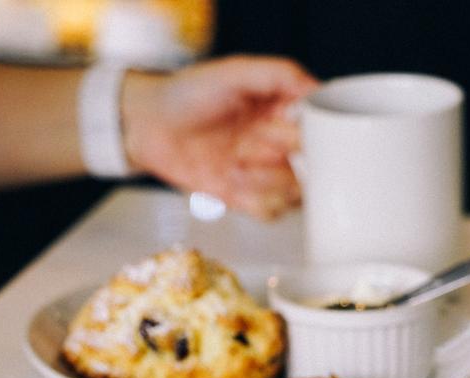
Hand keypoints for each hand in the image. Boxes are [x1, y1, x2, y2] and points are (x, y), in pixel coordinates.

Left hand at [122, 55, 317, 218]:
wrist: (148, 127)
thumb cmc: (187, 93)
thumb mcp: (234, 72)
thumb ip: (279, 75)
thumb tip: (317, 90)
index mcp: (284, 111)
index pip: (321, 129)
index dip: (309, 133)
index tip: (286, 127)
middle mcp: (279, 144)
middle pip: (313, 165)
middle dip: (285, 156)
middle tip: (254, 142)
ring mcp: (265, 174)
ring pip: (297, 194)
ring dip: (272, 183)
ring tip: (237, 163)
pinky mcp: (247, 199)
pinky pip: (273, 213)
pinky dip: (259, 203)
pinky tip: (233, 184)